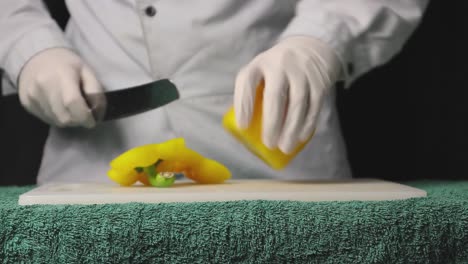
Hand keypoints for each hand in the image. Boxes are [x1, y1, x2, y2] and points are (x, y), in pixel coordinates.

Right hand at [18, 48, 102, 127]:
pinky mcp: (27, 103)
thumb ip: (95, 91)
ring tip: (72, 109)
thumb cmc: (66, 64)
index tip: (92, 121)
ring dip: (69, 120)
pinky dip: (57, 118)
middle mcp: (43, 86)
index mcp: (62, 74)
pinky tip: (60, 108)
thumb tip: (98, 114)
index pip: (72, 102)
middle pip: (64, 117)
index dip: (85, 116)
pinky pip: (46, 119)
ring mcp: (32, 95)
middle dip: (78, 121)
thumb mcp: (86, 71)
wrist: (36, 57)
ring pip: (56, 121)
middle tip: (84, 115)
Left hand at [234, 36, 341, 153]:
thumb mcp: (262, 70)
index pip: (247, 82)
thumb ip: (254, 92)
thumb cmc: (278, 68)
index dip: (244, 104)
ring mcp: (301, 71)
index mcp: (259, 64)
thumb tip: (245, 130)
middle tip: (269, 144)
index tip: (243, 126)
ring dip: (291, 128)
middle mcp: (279, 65)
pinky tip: (302, 137)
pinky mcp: (319, 80)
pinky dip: (308, 123)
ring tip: (285, 147)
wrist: (310, 46)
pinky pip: (315, 104)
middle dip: (272, 123)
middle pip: (275, 95)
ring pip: (298, 102)